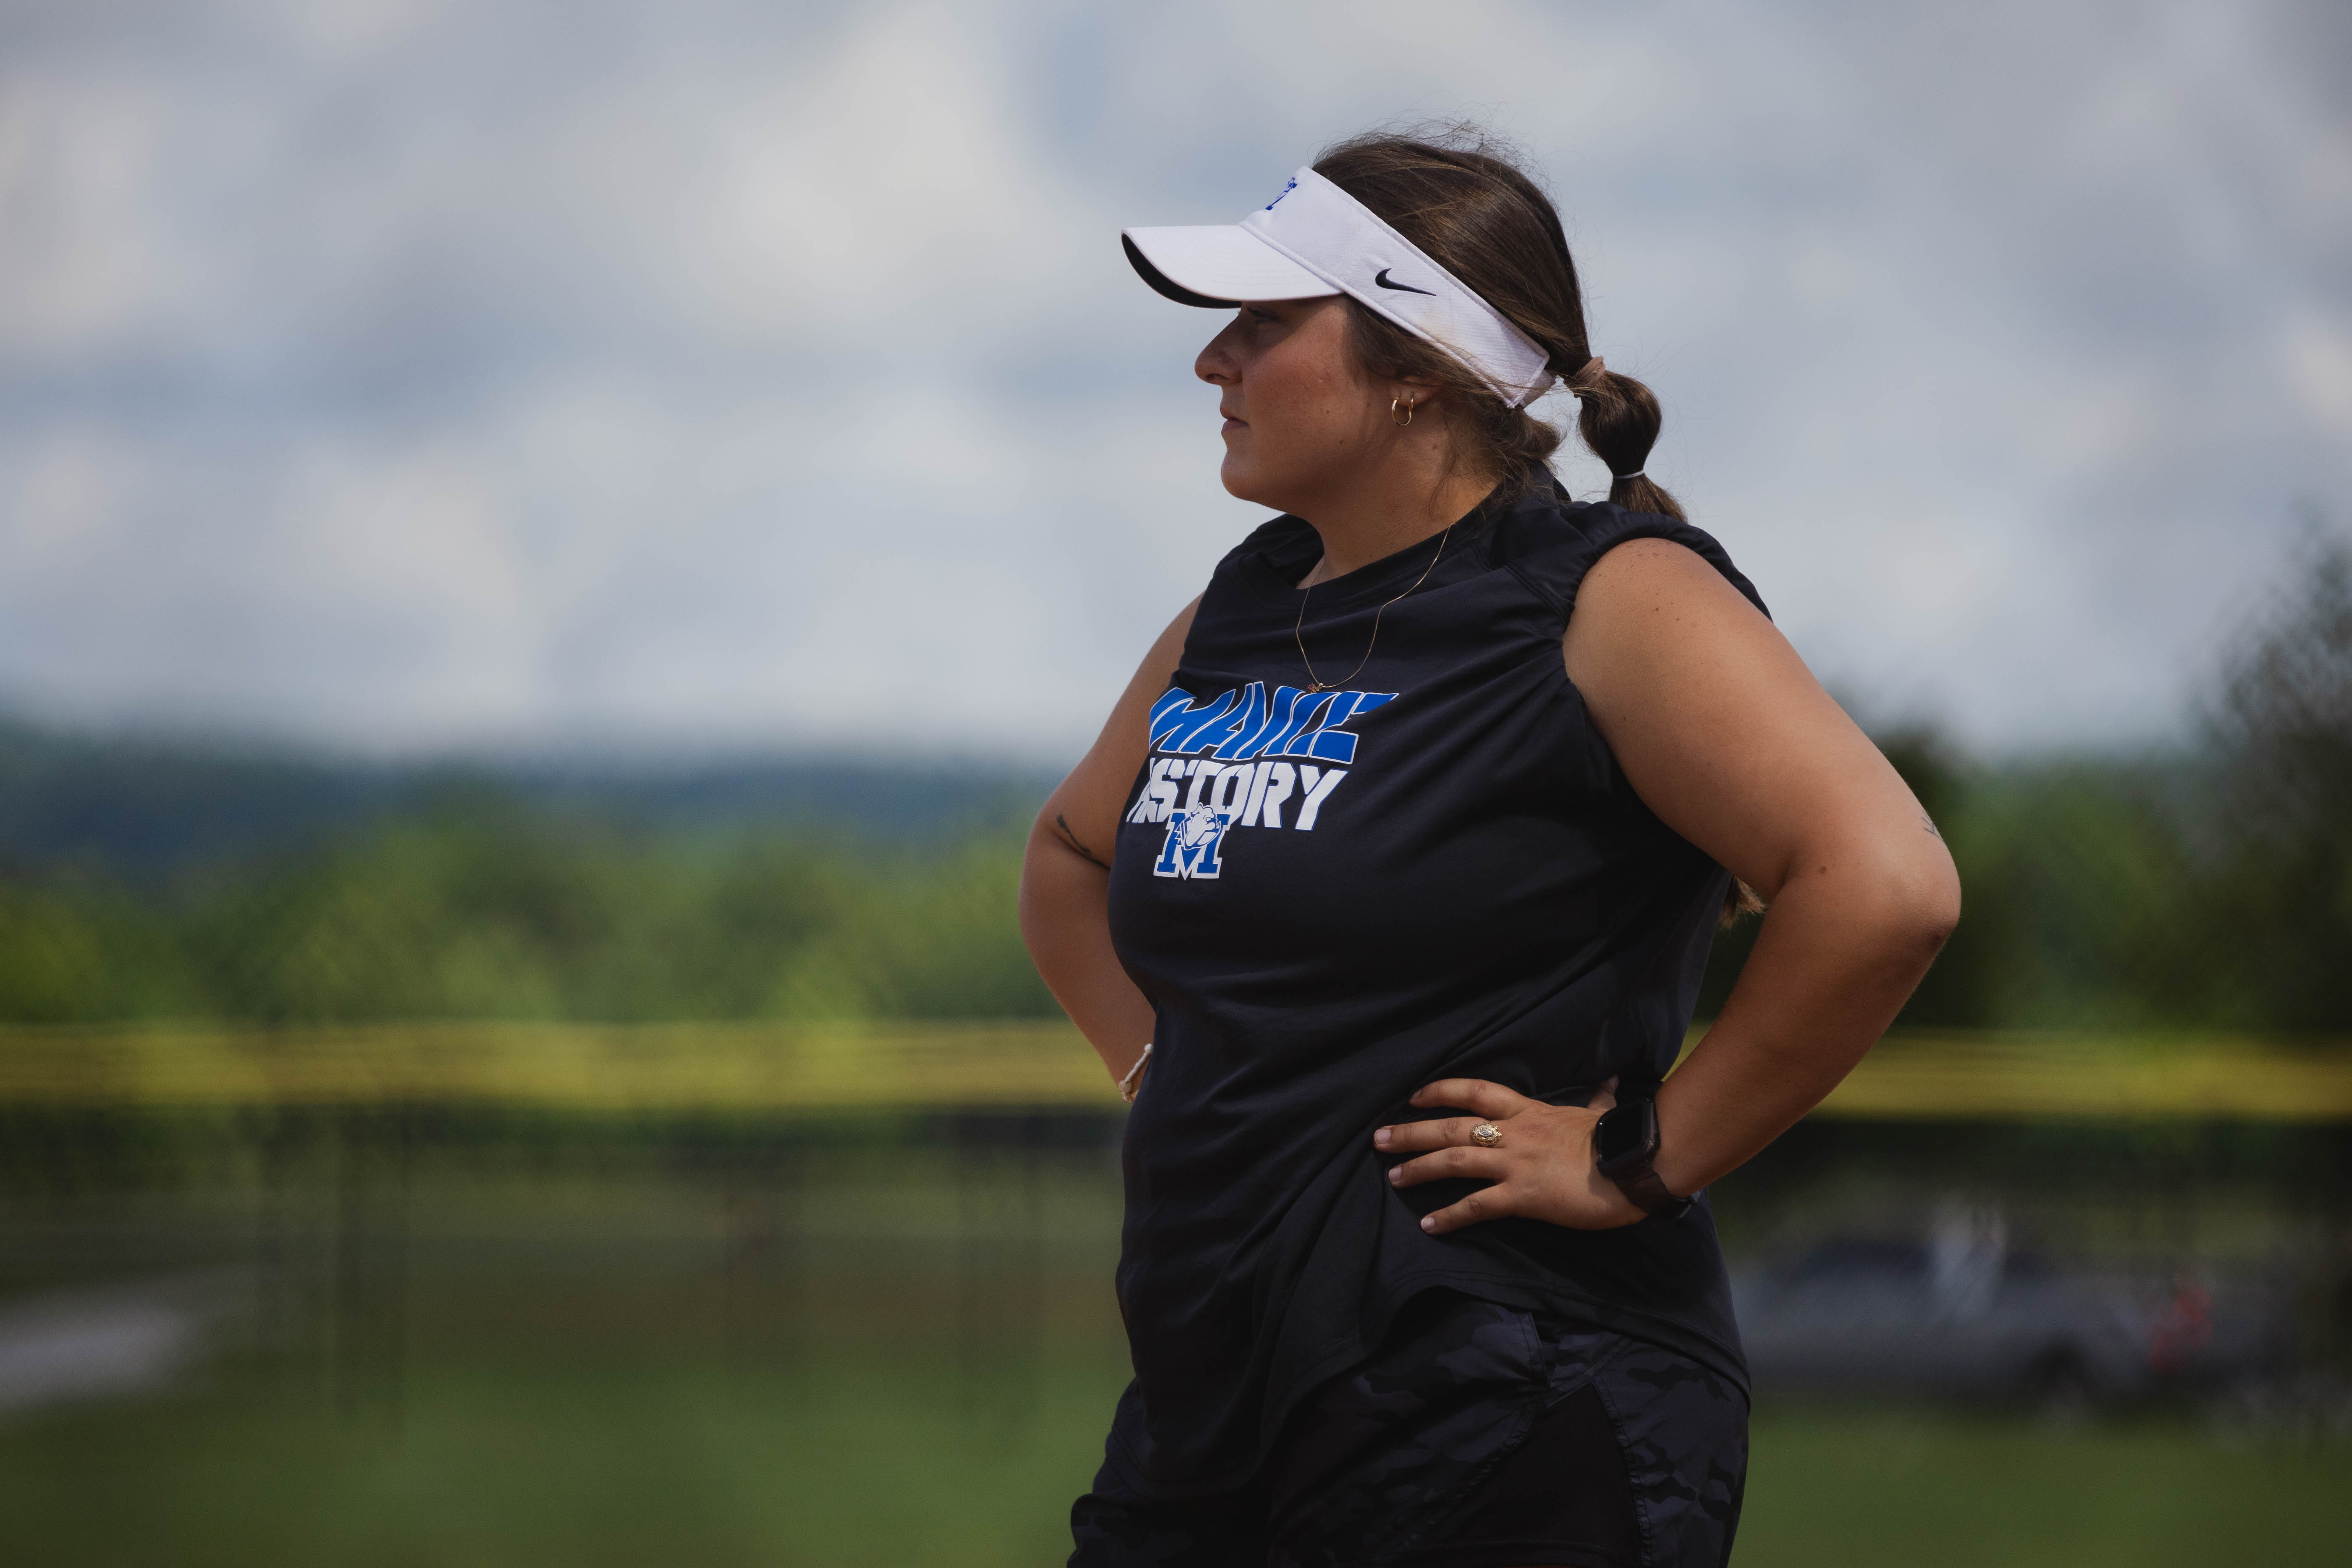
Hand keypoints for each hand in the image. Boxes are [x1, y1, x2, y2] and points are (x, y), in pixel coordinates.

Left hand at [1373, 1076, 1648, 1234]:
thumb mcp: (1602, 1111)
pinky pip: (1477, 1206)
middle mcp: (1514, 1133)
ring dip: (1418, 1168)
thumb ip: (1598, 1099)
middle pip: (1451, 1126)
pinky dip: (1449, 1216)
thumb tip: (1611, 1080)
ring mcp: (1516, 1163)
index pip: (1475, 1090)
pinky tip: (1428, 1225)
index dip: (1441, 1091)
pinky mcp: (1523, 1196)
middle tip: (1378, 1138)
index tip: (1414, 1097)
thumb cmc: (1621, 1138)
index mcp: (1530, 1111)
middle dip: (1411, 1132)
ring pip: (1454, 1161)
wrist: (1636, 1163)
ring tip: (1392, 1177)